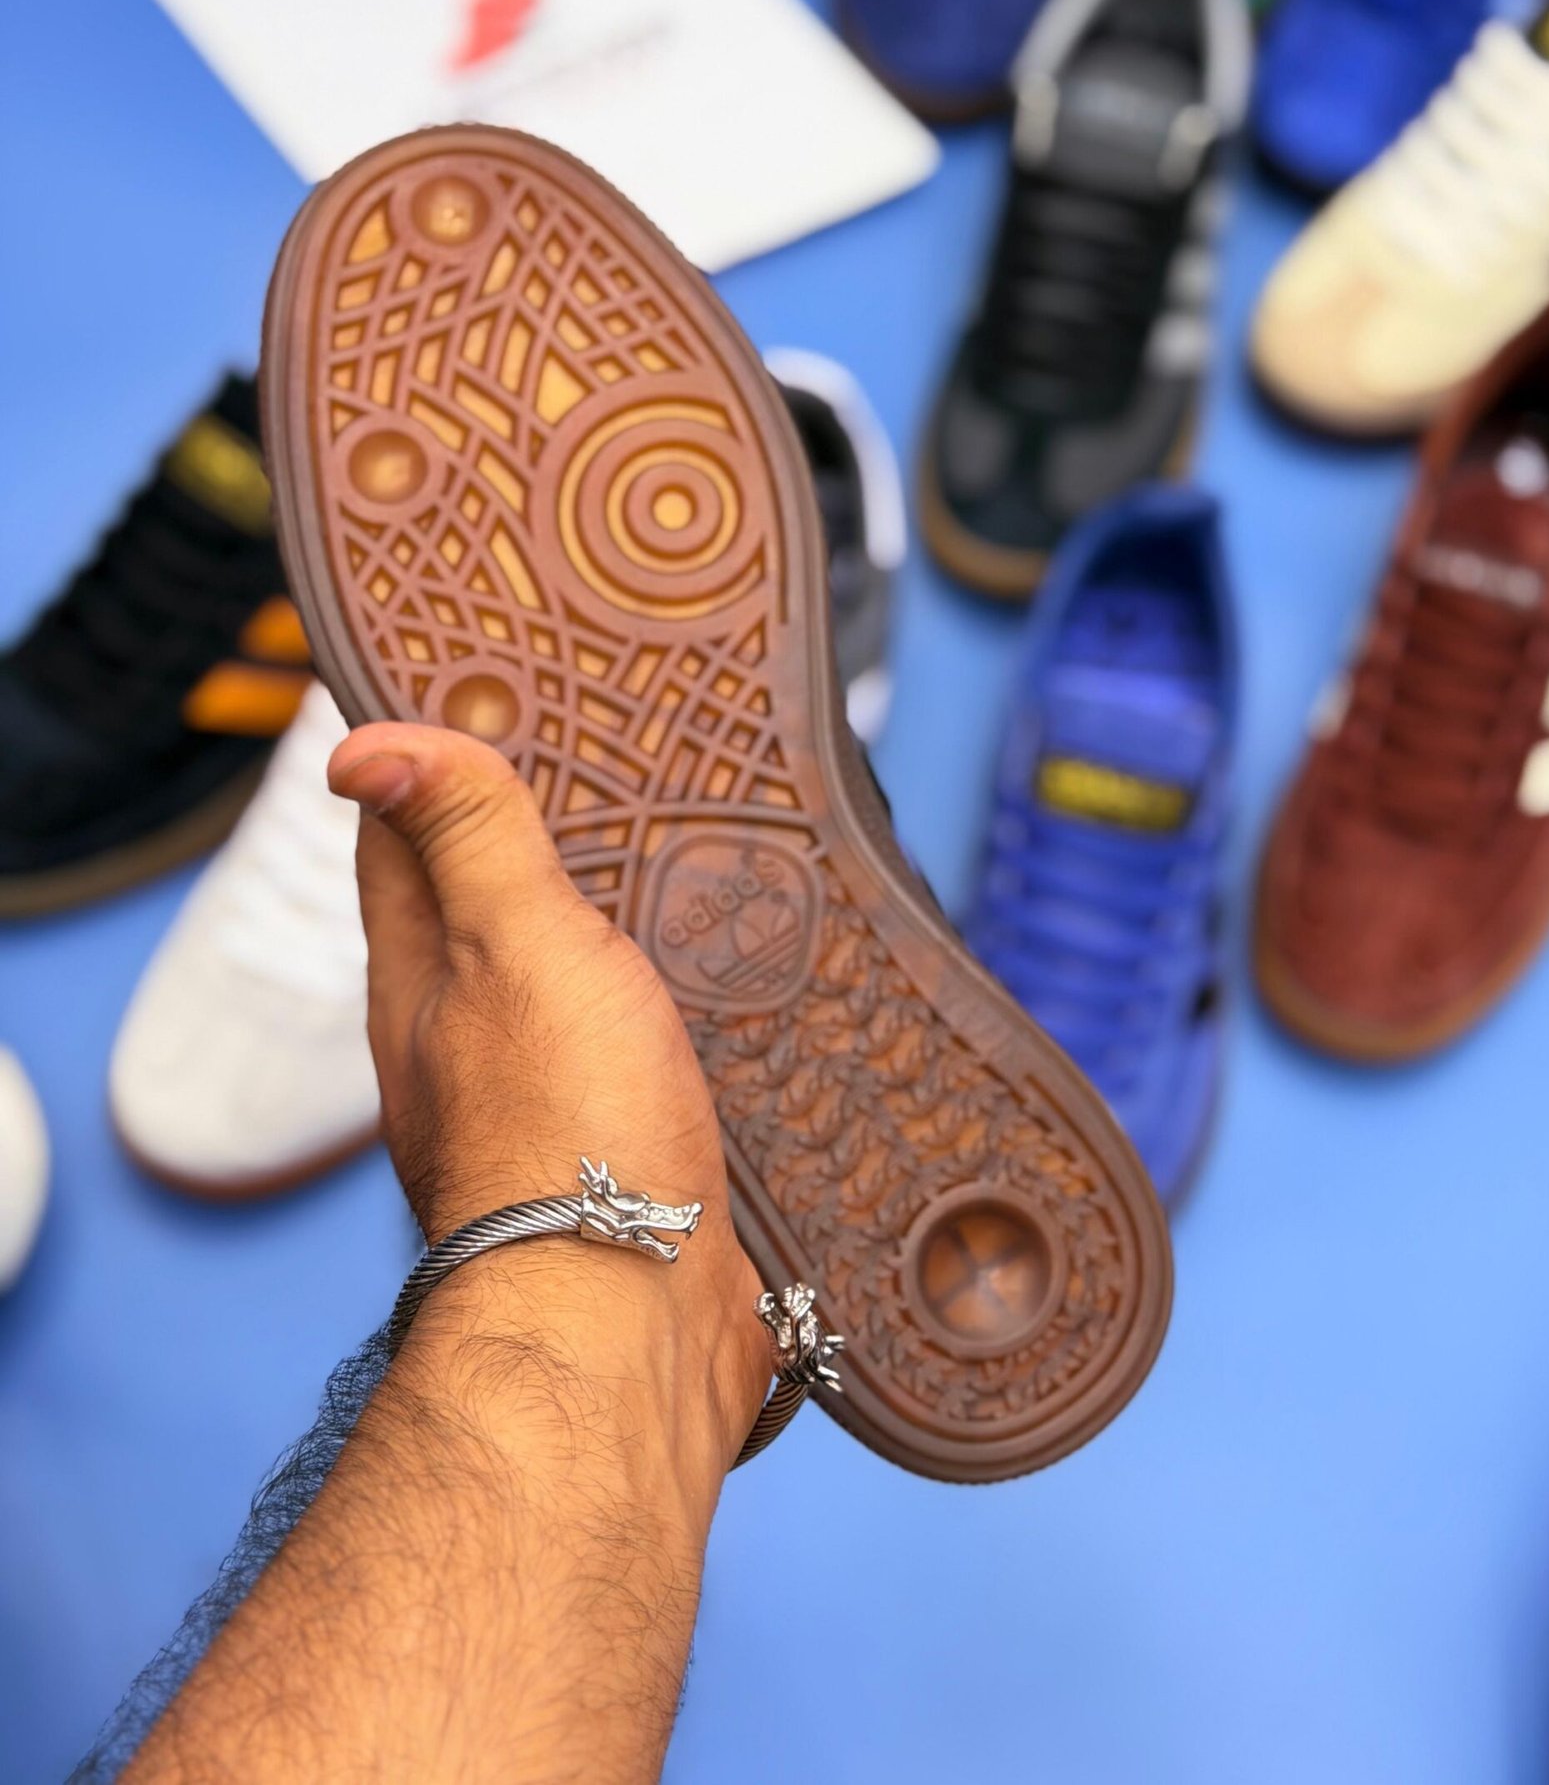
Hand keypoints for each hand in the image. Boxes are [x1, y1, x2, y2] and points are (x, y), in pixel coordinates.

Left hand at [328, 721, 770, 1483]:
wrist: (629, 1325)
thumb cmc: (565, 1132)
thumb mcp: (514, 948)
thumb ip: (464, 840)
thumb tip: (360, 746)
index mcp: (422, 984)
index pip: (404, 843)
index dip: (427, 764)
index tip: (475, 694)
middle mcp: (465, 1043)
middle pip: (481, 913)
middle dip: (525, 841)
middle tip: (596, 766)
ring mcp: (542, 1104)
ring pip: (562, 985)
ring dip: (601, 929)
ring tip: (674, 860)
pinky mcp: (623, 1153)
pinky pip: (631, 1052)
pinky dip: (657, 1006)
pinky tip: (716, 990)